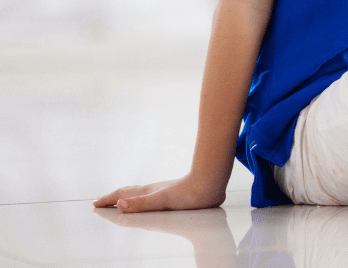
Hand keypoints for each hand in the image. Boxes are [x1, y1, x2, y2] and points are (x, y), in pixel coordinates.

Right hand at [93, 174, 225, 213]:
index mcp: (148, 193)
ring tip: (121, 201)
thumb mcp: (163, 201)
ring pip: (140, 194)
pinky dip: (142, 199)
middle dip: (114, 198)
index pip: (123, 195)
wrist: (211, 184)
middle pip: (129, 193)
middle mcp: (153, 190)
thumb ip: (142, 204)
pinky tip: (149, 201)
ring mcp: (163, 191)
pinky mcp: (173, 194)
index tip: (95, 203)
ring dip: (127, 197)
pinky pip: (151, 196)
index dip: (108, 199)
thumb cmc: (190, 194)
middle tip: (102, 201)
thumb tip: (121, 204)